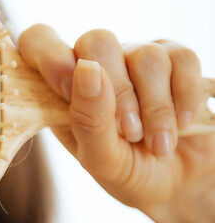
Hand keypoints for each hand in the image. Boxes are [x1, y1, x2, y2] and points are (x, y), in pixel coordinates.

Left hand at [17, 24, 214, 221]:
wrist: (179, 183)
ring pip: (146, 55)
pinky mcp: (177, 59)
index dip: (49, 55)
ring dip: (156, 107)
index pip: (39, 41)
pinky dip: (185, 97)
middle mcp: (97, 64)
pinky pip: (183, 59)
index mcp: (63, 85)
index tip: (65, 91)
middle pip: (97, 40)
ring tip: (157, 144)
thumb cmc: (128, 170)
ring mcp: (136, 57)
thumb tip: (86, 68)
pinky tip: (182, 125)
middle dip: (117, 91)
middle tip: (128, 133)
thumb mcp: (100, 159)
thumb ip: (88, 119)